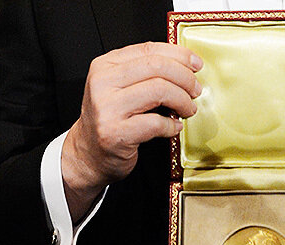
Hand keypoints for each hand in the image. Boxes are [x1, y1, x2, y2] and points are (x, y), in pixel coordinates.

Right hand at [61, 42, 202, 220]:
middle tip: (195, 91)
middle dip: (185, 78)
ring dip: (182, 101)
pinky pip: (155, 123)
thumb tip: (185, 66)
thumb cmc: (110, 121)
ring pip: (159, 91)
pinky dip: (171, 125)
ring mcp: (107, 108)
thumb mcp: (120, 89)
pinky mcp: (115, 133)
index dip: (179, 55)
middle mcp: (103, 83)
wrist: (88, 155)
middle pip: (157, 67)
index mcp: (105, 66)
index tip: (196, 64)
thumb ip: (145, 74)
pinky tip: (173, 128)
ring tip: (188, 110)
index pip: (149, 50)